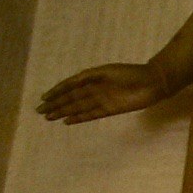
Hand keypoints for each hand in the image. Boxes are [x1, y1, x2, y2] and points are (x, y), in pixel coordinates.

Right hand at [38, 62, 175, 123]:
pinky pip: (91, 115)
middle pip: (71, 98)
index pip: (69, 86)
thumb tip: (70, 83)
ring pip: (78, 107)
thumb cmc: (130, 73)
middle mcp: (94, 90)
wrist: (152, 83)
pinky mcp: (110, 110)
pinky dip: (79, 118)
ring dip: (64, 112)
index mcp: (91, 78)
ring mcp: (101, 100)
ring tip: (50, 117)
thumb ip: (87, 77)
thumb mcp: (106, 71)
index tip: (43, 98)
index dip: (56, 92)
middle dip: (56, 104)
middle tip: (40, 111)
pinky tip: (68, 121)